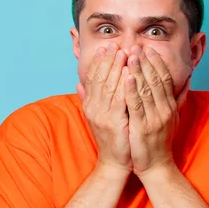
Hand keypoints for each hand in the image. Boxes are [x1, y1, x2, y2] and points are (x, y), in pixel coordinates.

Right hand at [77, 43, 131, 174]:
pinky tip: (131, 74)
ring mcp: (103, 116)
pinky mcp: (115, 123)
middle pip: (101, 78)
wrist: (114, 162)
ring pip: (110, 86)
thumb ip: (87, 99)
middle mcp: (93, 108)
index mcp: (90, 105)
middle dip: (109, 60)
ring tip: (125, 53)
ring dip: (117, 68)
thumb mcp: (97, 116)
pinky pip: (120, 100)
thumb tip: (78, 83)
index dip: (99, 62)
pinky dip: (125, 85)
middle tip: (117, 44)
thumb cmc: (110, 138)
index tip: (107, 47)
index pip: (93, 78)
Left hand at [124, 46, 190, 176]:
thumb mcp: (173, 117)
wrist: (156, 166)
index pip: (164, 79)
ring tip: (130, 55)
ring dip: (138, 70)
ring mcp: (154, 118)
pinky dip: (132, 89)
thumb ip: (179, 98)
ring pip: (146, 89)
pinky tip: (126, 77)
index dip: (157, 62)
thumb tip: (188, 80)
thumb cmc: (160, 141)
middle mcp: (164, 110)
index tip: (149, 49)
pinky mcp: (143, 127)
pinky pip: (137, 105)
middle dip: (146, 61)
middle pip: (155, 80)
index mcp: (170, 106)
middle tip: (137, 45)